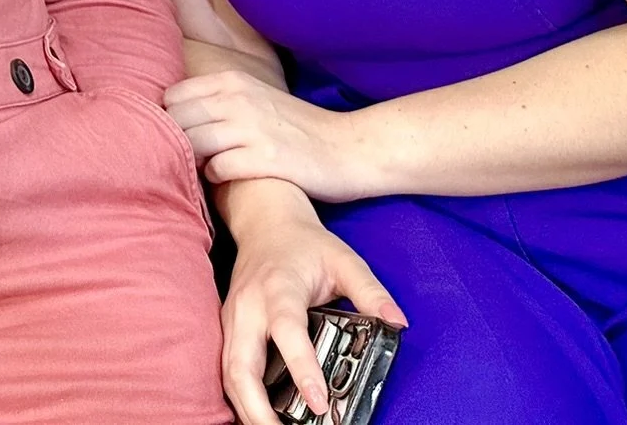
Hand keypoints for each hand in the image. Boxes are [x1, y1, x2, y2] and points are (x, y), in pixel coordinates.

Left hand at [164, 70, 379, 201]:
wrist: (350, 148)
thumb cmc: (298, 127)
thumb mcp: (257, 96)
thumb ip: (219, 99)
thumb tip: (174, 111)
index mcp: (234, 80)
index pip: (173, 95)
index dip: (171, 118)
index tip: (182, 133)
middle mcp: (239, 99)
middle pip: (176, 120)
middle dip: (176, 140)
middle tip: (189, 156)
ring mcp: (252, 129)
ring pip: (191, 143)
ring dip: (193, 160)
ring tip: (206, 167)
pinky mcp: (265, 159)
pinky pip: (216, 169)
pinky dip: (215, 177)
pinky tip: (228, 177)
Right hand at [219, 182, 406, 424]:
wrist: (265, 223)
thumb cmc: (304, 244)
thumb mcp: (344, 260)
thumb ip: (371, 292)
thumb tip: (398, 323)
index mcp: (277, 289)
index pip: (286, 333)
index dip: (302, 368)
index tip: (321, 403)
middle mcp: (247, 308)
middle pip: (241, 366)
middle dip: (258, 408)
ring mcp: (232, 320)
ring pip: (229, 374)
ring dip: (246, 409)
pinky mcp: (229, 330)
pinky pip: (228, 370)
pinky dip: (241, 398)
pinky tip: (259, 416)